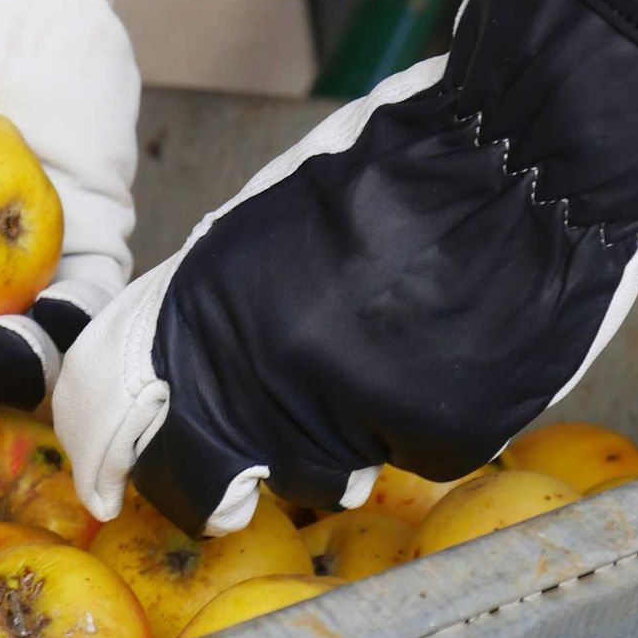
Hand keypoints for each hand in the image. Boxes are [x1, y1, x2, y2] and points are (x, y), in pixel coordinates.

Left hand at [54, 0, 637, 536]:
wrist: (512, 157)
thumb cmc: (389, 172)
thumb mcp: (262, 223)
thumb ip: (208, 310)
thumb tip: (175, 380)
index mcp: (203, 312)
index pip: (128, 427)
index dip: (126, 458)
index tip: (134, 480)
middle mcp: (259, 375)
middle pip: (218, 476)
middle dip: (239, 466)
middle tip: (280, 428)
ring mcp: (346, 413)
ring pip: (321, 468)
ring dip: (343, 428)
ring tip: (386, 346)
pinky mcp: (431, 437)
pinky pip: (409, 453)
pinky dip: (420, 416)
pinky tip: (442, 347)